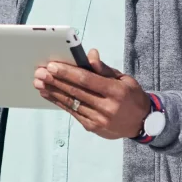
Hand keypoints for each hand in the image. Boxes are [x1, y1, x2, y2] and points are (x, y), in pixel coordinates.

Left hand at [33, 49, 150, 139]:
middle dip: (55, 81)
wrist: (142, 123)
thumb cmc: (131, 96)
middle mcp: (107, 107)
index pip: (87, 80)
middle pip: (76, 91)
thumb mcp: (124, 78)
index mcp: (116, 91)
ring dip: (53, 92)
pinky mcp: (93, 127)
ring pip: (72, 103)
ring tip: (39, 83)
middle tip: (39, 73)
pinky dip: (59, 102)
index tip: (52, 66)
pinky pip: (73, 112)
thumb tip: (90, 54)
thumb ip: (104, 68)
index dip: (68, 73)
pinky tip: (49, 94)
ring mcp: (99, 119)